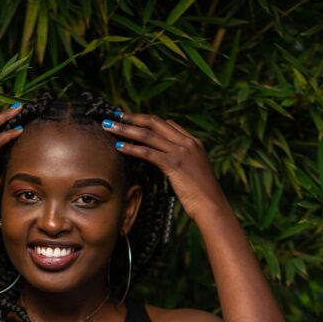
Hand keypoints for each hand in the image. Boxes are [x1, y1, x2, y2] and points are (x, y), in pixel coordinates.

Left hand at [102, 112, 227, 222]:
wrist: (212, 206)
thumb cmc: (203, 195)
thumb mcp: (194, 172)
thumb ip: (183, 162)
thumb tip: (168, 161)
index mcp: (193, 142)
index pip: (167, 124)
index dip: (147, 120)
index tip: (133, 119)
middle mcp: (187, 142)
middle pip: (156, 122)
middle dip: (134, 118)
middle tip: (117, 115)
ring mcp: (181, 152)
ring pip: (148, 135)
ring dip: (126, 129)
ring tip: (110, 127)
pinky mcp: (174, 164)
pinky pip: (148, 152)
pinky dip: (132, 148)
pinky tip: (119, 146)